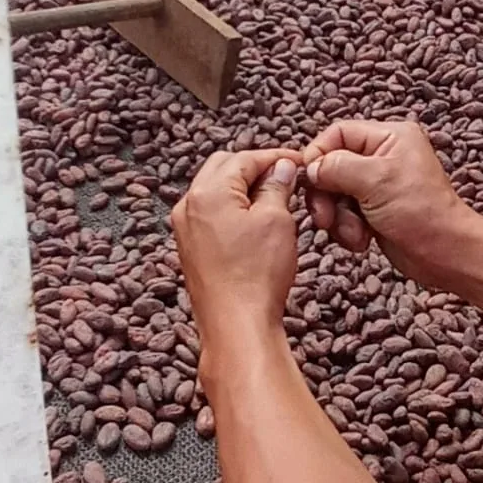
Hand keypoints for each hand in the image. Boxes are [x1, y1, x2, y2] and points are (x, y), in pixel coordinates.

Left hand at [172, 149, 300, 346]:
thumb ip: (278, 186)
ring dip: (244, 190)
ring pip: (216, 191)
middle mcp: (188, 206)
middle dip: (256, 169)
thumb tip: (282, 168)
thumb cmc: (255, 277)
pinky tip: (257, 223)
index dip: (275, 157)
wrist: (236, 325)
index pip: (244, 158)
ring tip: (275, 202)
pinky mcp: (190, 248)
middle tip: (286, 178)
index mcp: (208, 192)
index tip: (297, 161)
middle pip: (224, 168)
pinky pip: (211, 215)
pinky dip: (233, 210)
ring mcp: (186, 228)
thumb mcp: (277, 221)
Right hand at [302, 119, 474, 288]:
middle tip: (325, 216)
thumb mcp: (375, 180)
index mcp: (389, 136)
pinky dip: (347, 229)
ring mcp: (377, 184)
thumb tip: (310, 167)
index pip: (337, 133)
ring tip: (354, 232)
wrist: (445, 254)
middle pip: (331, 165)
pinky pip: (343, 213)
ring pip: (334, 193)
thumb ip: (336, 166)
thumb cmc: (421, 213)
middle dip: (326, 194)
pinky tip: (362, 240)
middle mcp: (382, 156)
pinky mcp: (373, 210)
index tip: (310, 180)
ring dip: (337, 216)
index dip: (318, 155)